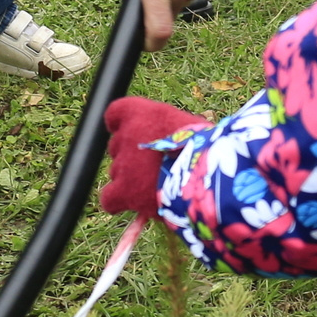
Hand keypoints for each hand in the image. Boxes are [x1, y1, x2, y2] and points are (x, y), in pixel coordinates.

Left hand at [99, 96, 211, 214]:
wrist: (207, 172)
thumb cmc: (206, 149)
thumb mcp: (187, 127)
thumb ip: (167, 130)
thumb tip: (164, 143)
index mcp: (140, 112)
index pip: (115, 114)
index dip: (122, 125)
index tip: (134, 133)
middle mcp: (125, 134)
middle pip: (118, 145)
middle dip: (133, 155)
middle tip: (156, 165)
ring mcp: (121, 163)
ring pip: (116, 171)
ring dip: (131, 178)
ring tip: (158, 185)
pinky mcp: (122, 191)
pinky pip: (109, 199)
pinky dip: (118, 201)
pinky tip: (134, 203)